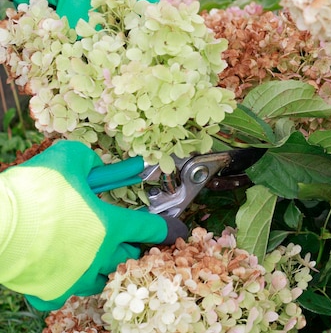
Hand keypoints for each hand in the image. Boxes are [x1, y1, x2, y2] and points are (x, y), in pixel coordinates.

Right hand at [0, 140, 187, 310]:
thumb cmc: (35, 188)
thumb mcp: (66, 159)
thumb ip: (89, 160)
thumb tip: (98, 160)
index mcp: (110, 226)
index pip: (148, 229)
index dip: (163, 228)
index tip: (174, 231)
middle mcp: (99, 256)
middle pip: (128, 257)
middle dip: (130, 247)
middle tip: (126, 239)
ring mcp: (76, 277)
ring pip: (103, 279)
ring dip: (105, 267)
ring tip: (98, 255)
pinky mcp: (51, 291)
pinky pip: (67, 292)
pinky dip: (68, 283)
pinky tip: (63, 272)